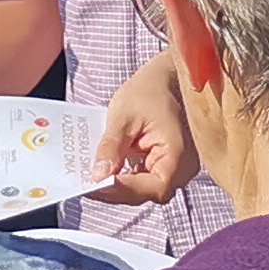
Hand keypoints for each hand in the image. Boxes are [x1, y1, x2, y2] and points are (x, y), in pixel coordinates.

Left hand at [94, 52, 197, 204]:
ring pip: (144, 188)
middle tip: (85, 184)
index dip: (125, 190)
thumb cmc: (149, 90)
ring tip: (91, 178)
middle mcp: (182, 167)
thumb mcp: (124, 115)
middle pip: (148, 192)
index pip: (154, 187)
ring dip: (119, 186)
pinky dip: (125, 177)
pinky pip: (144, 178)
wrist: (166, 77)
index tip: (96, 185)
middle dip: (117, 191)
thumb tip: (98, 176)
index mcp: (178, 153)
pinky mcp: (165, 164)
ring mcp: (176, 168)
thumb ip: (112, 147)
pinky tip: (105, 171)